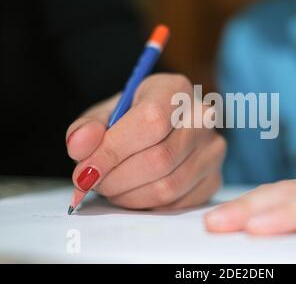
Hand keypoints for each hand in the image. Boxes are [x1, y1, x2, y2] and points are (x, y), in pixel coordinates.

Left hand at [66, 74, 225, 209]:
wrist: (164, 130)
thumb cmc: (132, 119)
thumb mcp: (106, 114)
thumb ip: (87, 128)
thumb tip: (79, 147)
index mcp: (176, 90)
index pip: (152, 121)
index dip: (114, 150)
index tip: (85, 170)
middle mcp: (203, 118)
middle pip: (160, 158)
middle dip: (116, 178)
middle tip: (93, 182)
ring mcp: (213, 150)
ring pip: (168, 186)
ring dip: (128, 196)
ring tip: (111, 187)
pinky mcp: (214, 179)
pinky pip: (177, 204)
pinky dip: (146, 206)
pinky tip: (133, 193)